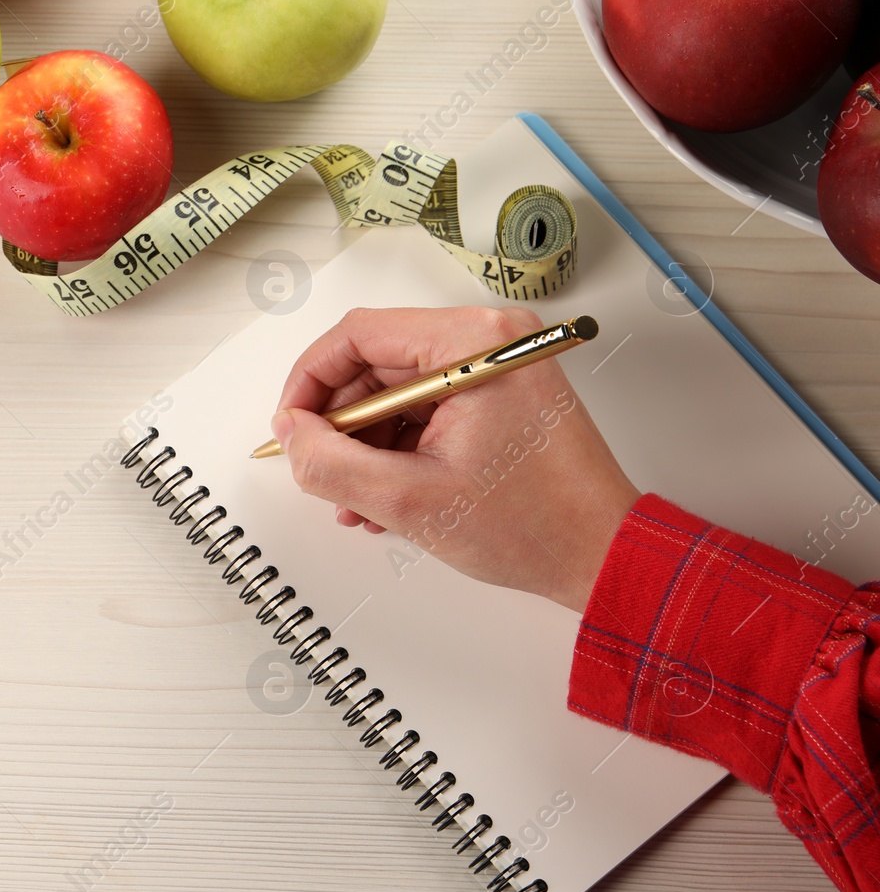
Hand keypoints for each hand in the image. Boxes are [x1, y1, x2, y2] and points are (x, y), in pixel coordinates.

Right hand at [269, 305, 640, 612]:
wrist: (601, 555)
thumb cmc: (535, 525)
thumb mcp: (408, 499)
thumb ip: (330, 463)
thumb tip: (290, 435)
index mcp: (473, 343)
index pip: (358, 335)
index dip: (310, 382)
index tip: (290, 425)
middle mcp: (489, 341)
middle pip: (376, 364)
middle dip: (340, 425)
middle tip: (321, 470)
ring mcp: (497, 368)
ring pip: (397, 392)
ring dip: (366, 446)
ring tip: (355, 501)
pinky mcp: (501, 396)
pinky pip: (426, 410)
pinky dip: (398, 450)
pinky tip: (385, 497)